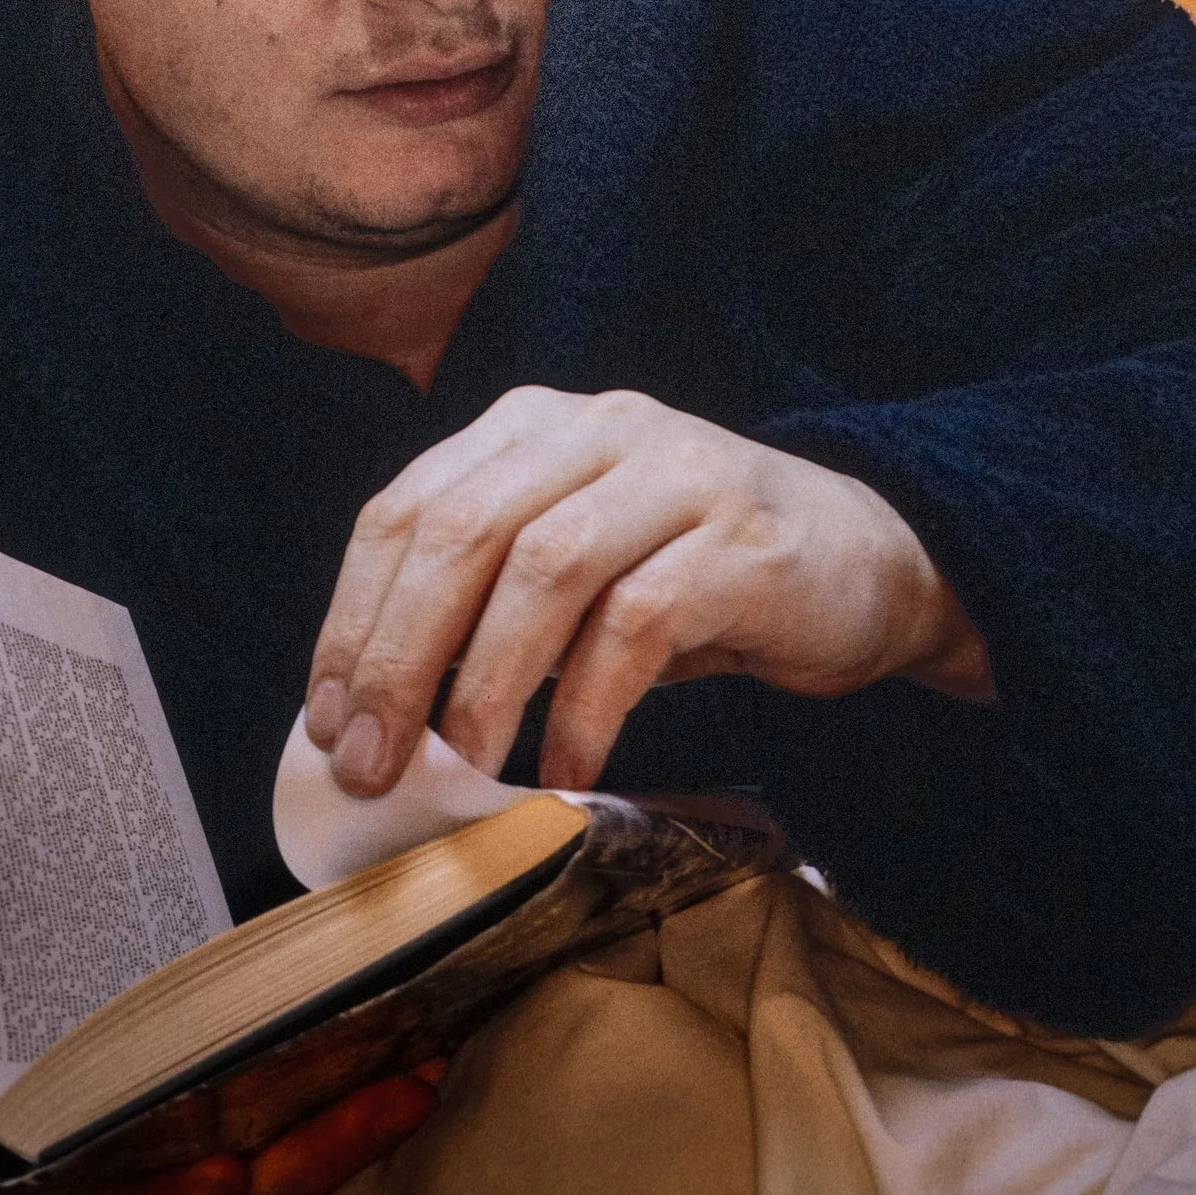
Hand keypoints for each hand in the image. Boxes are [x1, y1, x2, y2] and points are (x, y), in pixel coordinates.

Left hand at [305, 385, 992, 794]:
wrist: (868, 560)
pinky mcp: (738, 537)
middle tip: (371, 763)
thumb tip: (371, 718)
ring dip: (484, 682)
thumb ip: (486, 607)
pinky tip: (566, 766)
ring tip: (460, 769)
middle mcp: (599, 426)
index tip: (327, 720)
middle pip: (462, 530)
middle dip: (399, 656)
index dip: (353, 617)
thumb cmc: (696, 578)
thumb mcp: (579, 569)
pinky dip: (586, 705)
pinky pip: (637, 623)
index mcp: (536, 425)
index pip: (408, 507)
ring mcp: (675, 471)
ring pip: (542, 566)